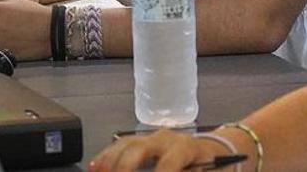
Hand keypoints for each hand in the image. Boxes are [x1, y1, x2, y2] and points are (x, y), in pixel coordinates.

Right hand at [91, 129, 233, 171]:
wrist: (211, 150)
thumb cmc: (209, 166)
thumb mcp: (204, 171)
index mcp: (185, 147)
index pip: (168, 163)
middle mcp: (165, 138)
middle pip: (138, 149)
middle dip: (125, 168)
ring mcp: (150, 138)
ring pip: (124, 145)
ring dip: (109, 162)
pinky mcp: (141, 142)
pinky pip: (119, 146)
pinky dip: (106, 157)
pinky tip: (96, 167)